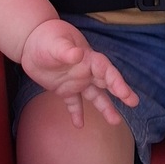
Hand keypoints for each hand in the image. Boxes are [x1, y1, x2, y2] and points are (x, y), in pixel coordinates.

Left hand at [21, 19, 137, 127]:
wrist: (31, 42)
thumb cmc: (45, 38)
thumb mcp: (54, 43)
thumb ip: (66, 50)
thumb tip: (79, 54)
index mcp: (86, 58)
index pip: (105, 69)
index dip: (116, 81)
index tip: (124, 93)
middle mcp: (85, 71)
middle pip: (106, 82)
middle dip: (120, 92)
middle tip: (134, 102)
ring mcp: (76, 81)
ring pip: (94, 96)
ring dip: (105, 107)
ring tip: (115, 121)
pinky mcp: (64, 89)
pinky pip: (74, 103)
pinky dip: (77, 113)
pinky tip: (79, 125)